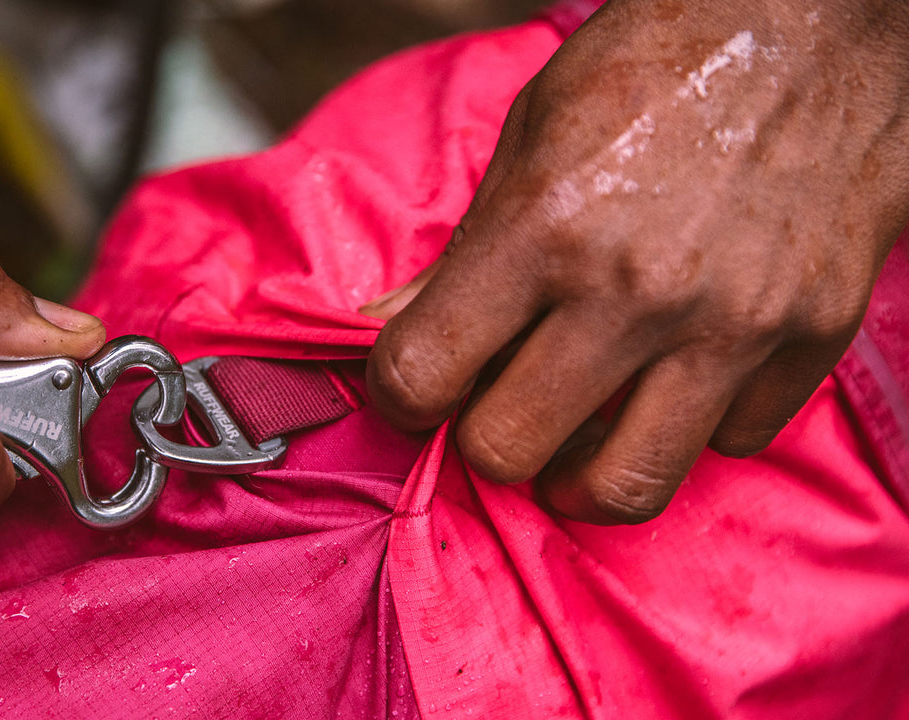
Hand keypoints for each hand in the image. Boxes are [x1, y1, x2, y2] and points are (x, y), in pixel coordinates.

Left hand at [364, 0, 908, 523]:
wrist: (823, 17)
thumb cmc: (663, 61)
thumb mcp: (533, 131)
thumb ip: (461, 248)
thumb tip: (390, 329)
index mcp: (544, 225)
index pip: (420, 373)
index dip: (399, 392)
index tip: (415, 383)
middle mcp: (634, 289)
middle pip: (508, 449)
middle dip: (484, 440)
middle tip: (495, 409)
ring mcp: (731, 321)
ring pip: (625, 487)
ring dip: (579, 478)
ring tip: (574, 445)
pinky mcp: (813, 335)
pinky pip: (731, 443)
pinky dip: (691, 428)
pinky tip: (675, 380)